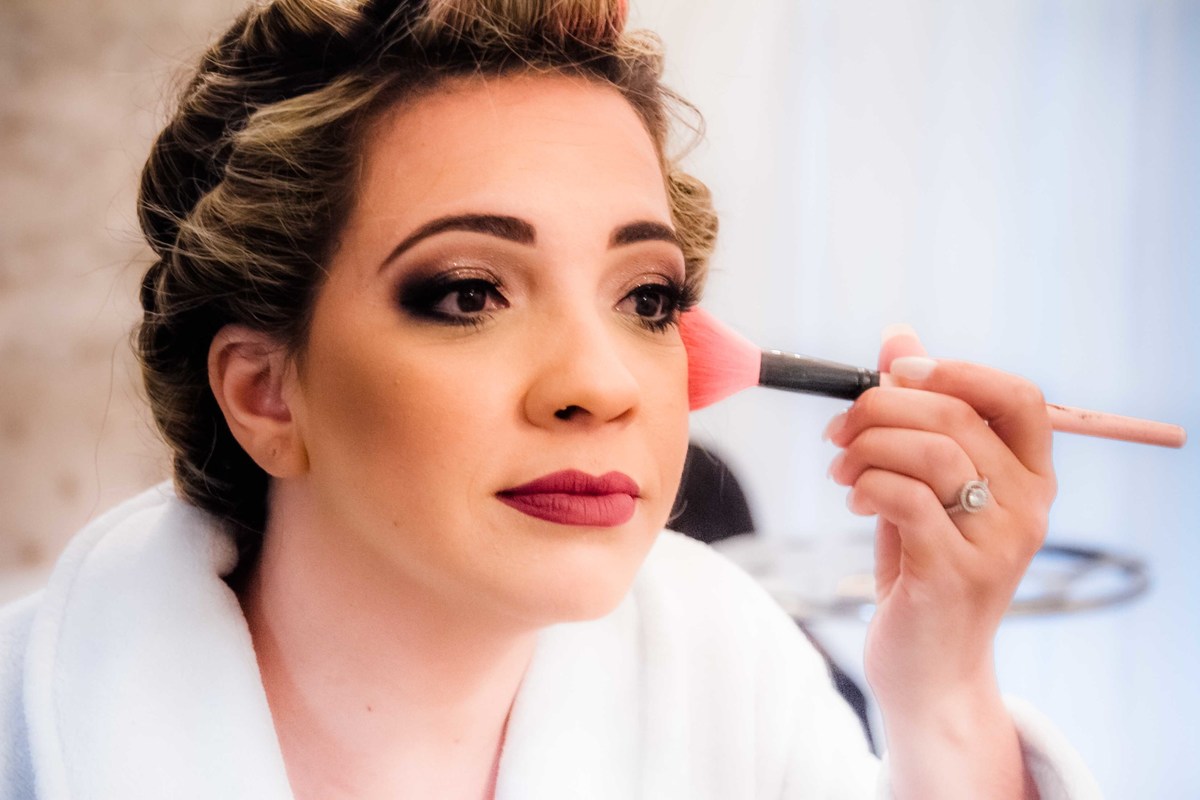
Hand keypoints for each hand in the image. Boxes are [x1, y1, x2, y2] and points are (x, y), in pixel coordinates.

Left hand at [825, 326, 1054, 778]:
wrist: (926, 665)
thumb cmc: (922, 564)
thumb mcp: (922, 484)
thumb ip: (917, 414)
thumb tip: (899, 337)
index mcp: (1030, 477)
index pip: (1019, 398)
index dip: (956, 371)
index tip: (895, 372)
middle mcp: (1028, 507)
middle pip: (958, 418)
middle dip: (881, 408)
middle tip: (838, 429)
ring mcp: (998, 543)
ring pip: (933, 454)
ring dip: (867, 447)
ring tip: (840, 468)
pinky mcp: (957, 574)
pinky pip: (906, 500)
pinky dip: (867, 486)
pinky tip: (853, 499)